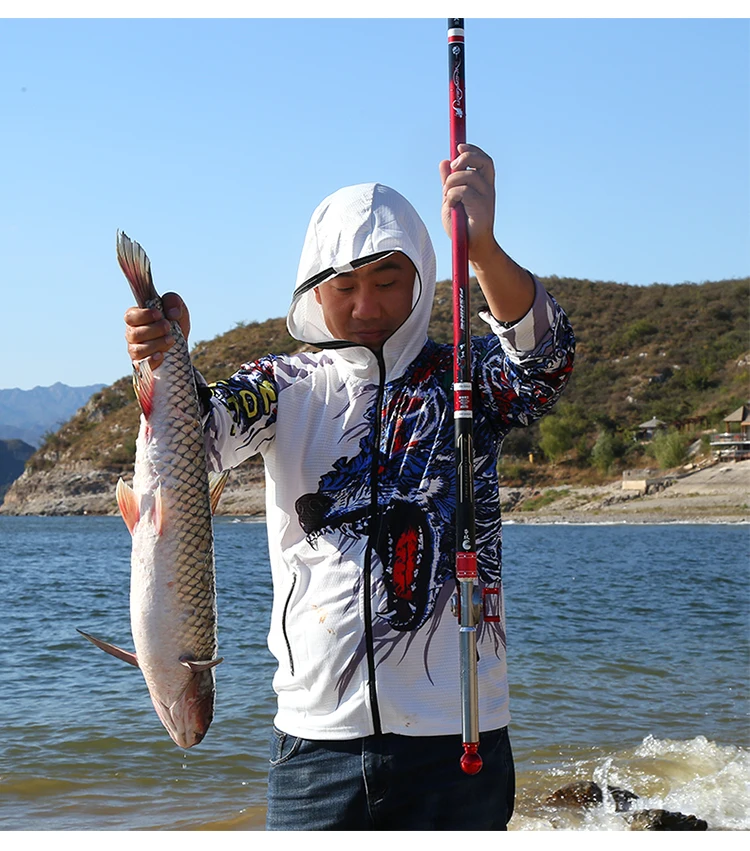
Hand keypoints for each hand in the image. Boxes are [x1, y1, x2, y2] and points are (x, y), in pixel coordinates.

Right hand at [124, 292, 189, 369]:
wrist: (181, 345)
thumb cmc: (174, 323)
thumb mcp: (177, 309)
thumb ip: (174, 302)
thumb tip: (172, 313)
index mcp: (136, 318)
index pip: (130, 316)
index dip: (143, 315)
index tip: (159, 314)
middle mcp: (132, 334)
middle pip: (134, 334)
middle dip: (153, 330)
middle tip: (168, 327)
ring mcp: (136, 350)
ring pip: (138, 350)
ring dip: (156, 344)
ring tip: (170, 340)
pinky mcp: (142, 364)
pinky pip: (141, 365)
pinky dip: (152, 360)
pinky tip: (161, 355)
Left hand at [439, 143, 498, 264]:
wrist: (470, 248)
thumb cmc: (461, 226)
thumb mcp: (450, 199)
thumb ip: (448, 182)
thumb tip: (444, 162)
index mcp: (483, 185)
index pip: (483, 160)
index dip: (472, 150)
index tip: (458, 147)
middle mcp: (488, 189)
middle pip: (485, 161)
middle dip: (467, 157)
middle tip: (453, 166)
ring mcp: (487, 198)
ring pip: (469, 176)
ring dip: (452, 183)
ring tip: (447, 196)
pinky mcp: (482, 208)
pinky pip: (464, 191)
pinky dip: (452, 196)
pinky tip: (451, 206)